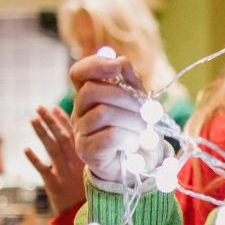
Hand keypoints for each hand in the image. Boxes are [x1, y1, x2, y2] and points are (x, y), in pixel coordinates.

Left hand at [25, 105, 85, 214]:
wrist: (84, 215)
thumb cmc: (86, 192)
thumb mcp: (89, 172)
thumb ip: (83, 155)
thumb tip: (75, 136)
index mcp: (85, 158)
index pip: (74, 134)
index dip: (63, 120)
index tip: (53, 108)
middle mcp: (76, 163)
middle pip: (61, 137)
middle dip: (50, 121)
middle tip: (39, 107)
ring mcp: (65, 174)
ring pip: (52, 149)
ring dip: (41, 133)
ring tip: (32, 120)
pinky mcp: (54, 185)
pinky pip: (43, 170)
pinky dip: (34, 159)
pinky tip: (25, 149)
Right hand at [69, 54, 163, 185]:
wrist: (141, 163)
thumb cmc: (139, 129)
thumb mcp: (140, 101)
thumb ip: (130, 82)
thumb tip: (120, 62)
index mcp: (90, 95)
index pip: (79, 73)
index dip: (95, 65)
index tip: (117, 66)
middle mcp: (80, 111)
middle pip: (91, 91)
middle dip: (125, 98)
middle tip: (146, 111)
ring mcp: (80, 131)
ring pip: (103, 113)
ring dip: (132, 120)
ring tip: (144, 130)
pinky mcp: (86, 151)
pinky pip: (108, 136)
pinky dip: (128, 137)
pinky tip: (134, 143)